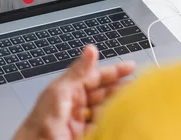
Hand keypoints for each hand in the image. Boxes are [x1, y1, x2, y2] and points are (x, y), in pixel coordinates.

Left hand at [13, 45, 135, 139]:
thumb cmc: (40, 124)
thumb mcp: (60, 92)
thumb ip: (78, 71)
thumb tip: (91, 49)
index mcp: (68, 89)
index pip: (95, 75)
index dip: (113, 71)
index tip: (130, 66)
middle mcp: (74, 103)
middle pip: (102, 92)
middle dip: (120, 88)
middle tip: (139, 85)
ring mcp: (79, 121)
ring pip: (104, 109)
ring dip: (118, 106)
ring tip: (135, 102)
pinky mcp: (83, 136)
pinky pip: (102, 127)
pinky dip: (112, 123)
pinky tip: (121, 121)